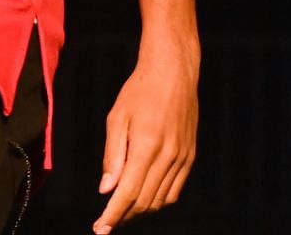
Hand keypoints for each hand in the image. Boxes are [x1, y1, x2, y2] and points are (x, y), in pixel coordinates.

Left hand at [93, 48, 197, 231]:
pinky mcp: (190, 156)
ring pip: (161, 200)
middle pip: (145, 202)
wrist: (174, 72)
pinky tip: (143, 198)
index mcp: (147, 147)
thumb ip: (113, 156)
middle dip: (123, 217)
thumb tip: (107, 190)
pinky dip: (158, 200)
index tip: (100, 230)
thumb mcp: (117, 118)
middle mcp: (168, 156)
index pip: (128, 194)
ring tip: (121, 213)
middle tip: (105, 224)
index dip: (113, 216)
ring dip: (140, 211)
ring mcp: (183, 158)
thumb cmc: (139, 91)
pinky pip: (175, 190)